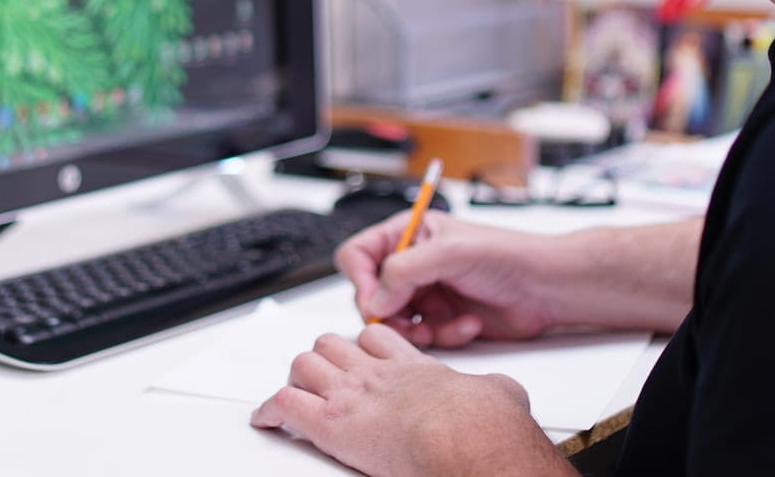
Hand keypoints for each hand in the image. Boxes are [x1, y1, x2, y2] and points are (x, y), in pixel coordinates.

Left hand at [250, 324, 564, 476]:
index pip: (375, 338)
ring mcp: (350, 395)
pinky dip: (270, 411)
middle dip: (325, 358)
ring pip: (304, 364)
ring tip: (298, 393)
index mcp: (411, 367)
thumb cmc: (483, 422)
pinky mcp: (330, 424)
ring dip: (298, 379)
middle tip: (325, 376)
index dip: (364, 345)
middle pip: (332, 343)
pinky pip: (283, 404)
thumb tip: (506, 392)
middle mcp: (375, 374)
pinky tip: (267, 419)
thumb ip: (494, 388)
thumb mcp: (499, 392)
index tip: (362, 355)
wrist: (466, 437)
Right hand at [336, 211, 559, 347]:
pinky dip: (443, 336)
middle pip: (372, 295)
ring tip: (442, 325)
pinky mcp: (442, 319)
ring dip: (417, 330)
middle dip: (391, 314)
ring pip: (395, 323)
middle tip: (411, 322)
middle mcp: (413, 264)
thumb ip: (405, 270)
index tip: (377, 300)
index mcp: (408, 234)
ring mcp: (427, 293)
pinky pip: (423, 337)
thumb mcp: (451, 252)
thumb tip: (376, 298)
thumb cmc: (507, 255)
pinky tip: (468, 324)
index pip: (358, 255)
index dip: (361, 280)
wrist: (544, 288)